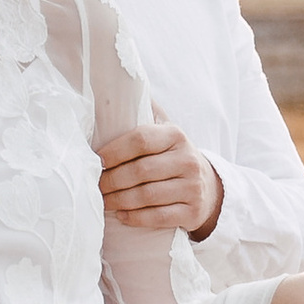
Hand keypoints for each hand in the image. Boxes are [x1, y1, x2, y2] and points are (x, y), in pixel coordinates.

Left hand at [97, 119, 224, 237]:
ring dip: (119, 200)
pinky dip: (135, 218)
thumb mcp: (164, 132)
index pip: (140, 140)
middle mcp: (188, 160)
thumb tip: (116, 86)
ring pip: (147, 196)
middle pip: (140, 171)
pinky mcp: (193, 212)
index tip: (97, 161)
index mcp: (176, 135)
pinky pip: (158, 217)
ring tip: (104, 200)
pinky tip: (121, 215)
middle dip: (111, 180)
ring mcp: (193, 188)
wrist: (208, 188)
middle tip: (96, 186)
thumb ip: (143, 112)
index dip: (114, 151)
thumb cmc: (173, 157)